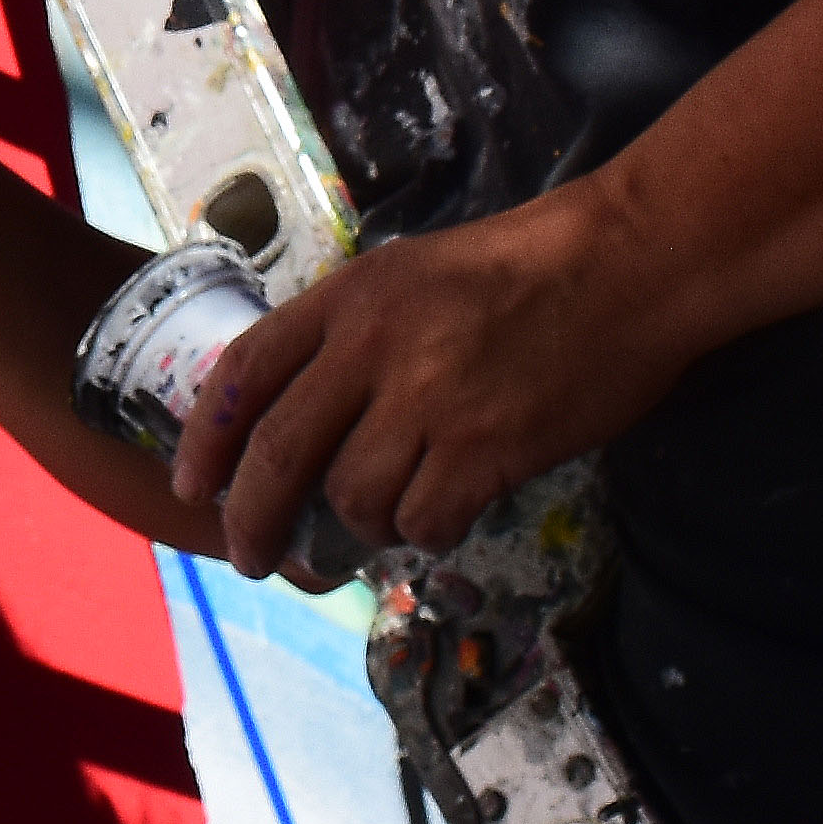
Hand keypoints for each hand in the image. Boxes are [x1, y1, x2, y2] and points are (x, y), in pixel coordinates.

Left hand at [171, 185, 693, 564]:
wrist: (629, 264)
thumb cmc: (528, 267)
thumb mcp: (413, 273)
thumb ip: (353, 335)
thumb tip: (303, 419)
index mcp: (348, 297)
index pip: (245, 373)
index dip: (205, 440)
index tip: (193, 488)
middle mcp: (373, 348)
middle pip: (278, 454)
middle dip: (253, 521)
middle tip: (255, 559)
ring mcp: (429, 399)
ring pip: (353, 498)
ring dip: (366, 522)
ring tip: (399, 507)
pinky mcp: (486, 448)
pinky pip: (422, 522)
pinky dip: (426, 530)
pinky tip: (451, 508)